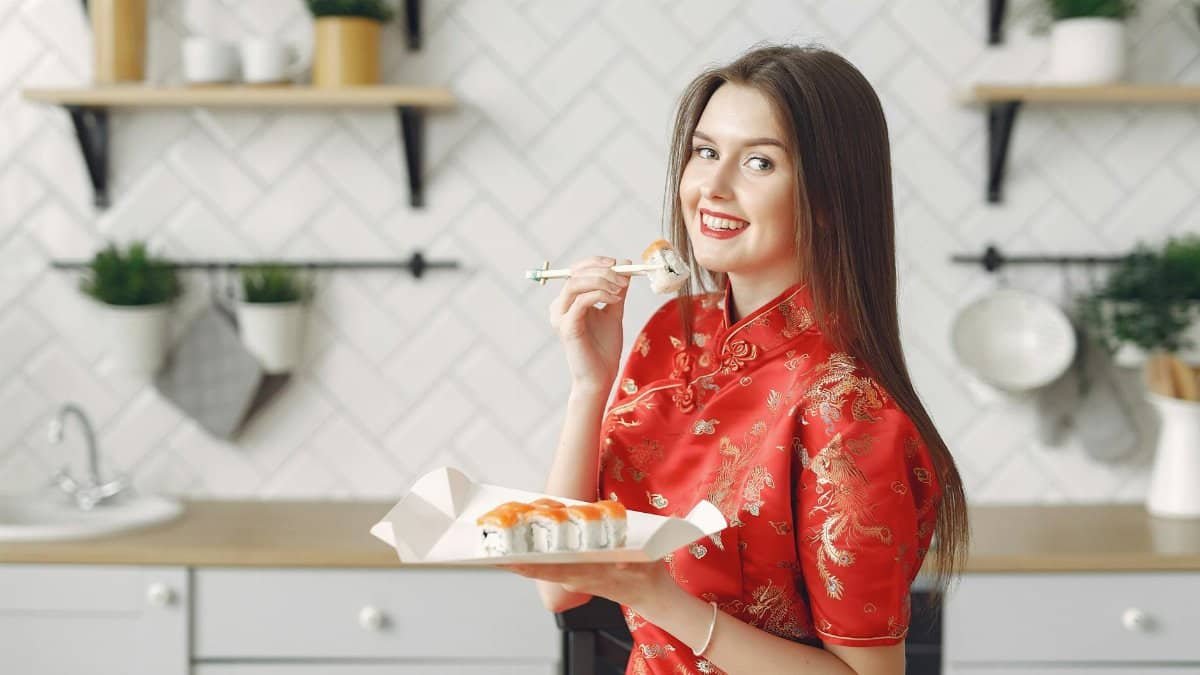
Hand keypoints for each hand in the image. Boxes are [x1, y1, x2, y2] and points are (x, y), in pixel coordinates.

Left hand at [501, 560, 674, 610]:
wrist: (648, 594)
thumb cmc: (645, 575)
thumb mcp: (643, 565)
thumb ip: (632, 562)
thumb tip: (621, 560)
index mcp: (587, 575)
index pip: (553, 569)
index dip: (530, 564)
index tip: (510, 558)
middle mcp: (575, 578)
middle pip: (539, 569)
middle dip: (516, 560)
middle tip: (493, 551)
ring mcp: (572, 577)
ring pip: (541, 568)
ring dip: (521, 559)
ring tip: (498, 549)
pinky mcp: (573, 575)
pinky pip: (548, 567)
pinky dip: (533, 559)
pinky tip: (519, 551)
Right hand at [548, 257, 631, 391]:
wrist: (601, 376)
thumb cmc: (604, 347)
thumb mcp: (614, 311)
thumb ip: (617, 290)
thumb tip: (626, 264)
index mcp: (568, 301)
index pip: (577, 271)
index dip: (596, 262)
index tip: (618, 263)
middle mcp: (560, 306)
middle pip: (576, 274)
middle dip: (602, 271)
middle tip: (624, 277)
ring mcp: (560, 316)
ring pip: (576, 284)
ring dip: (602, 281)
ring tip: (620, 290)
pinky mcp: (566, 327)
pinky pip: (581, 301)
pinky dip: (600, 294)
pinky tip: (615, 299)